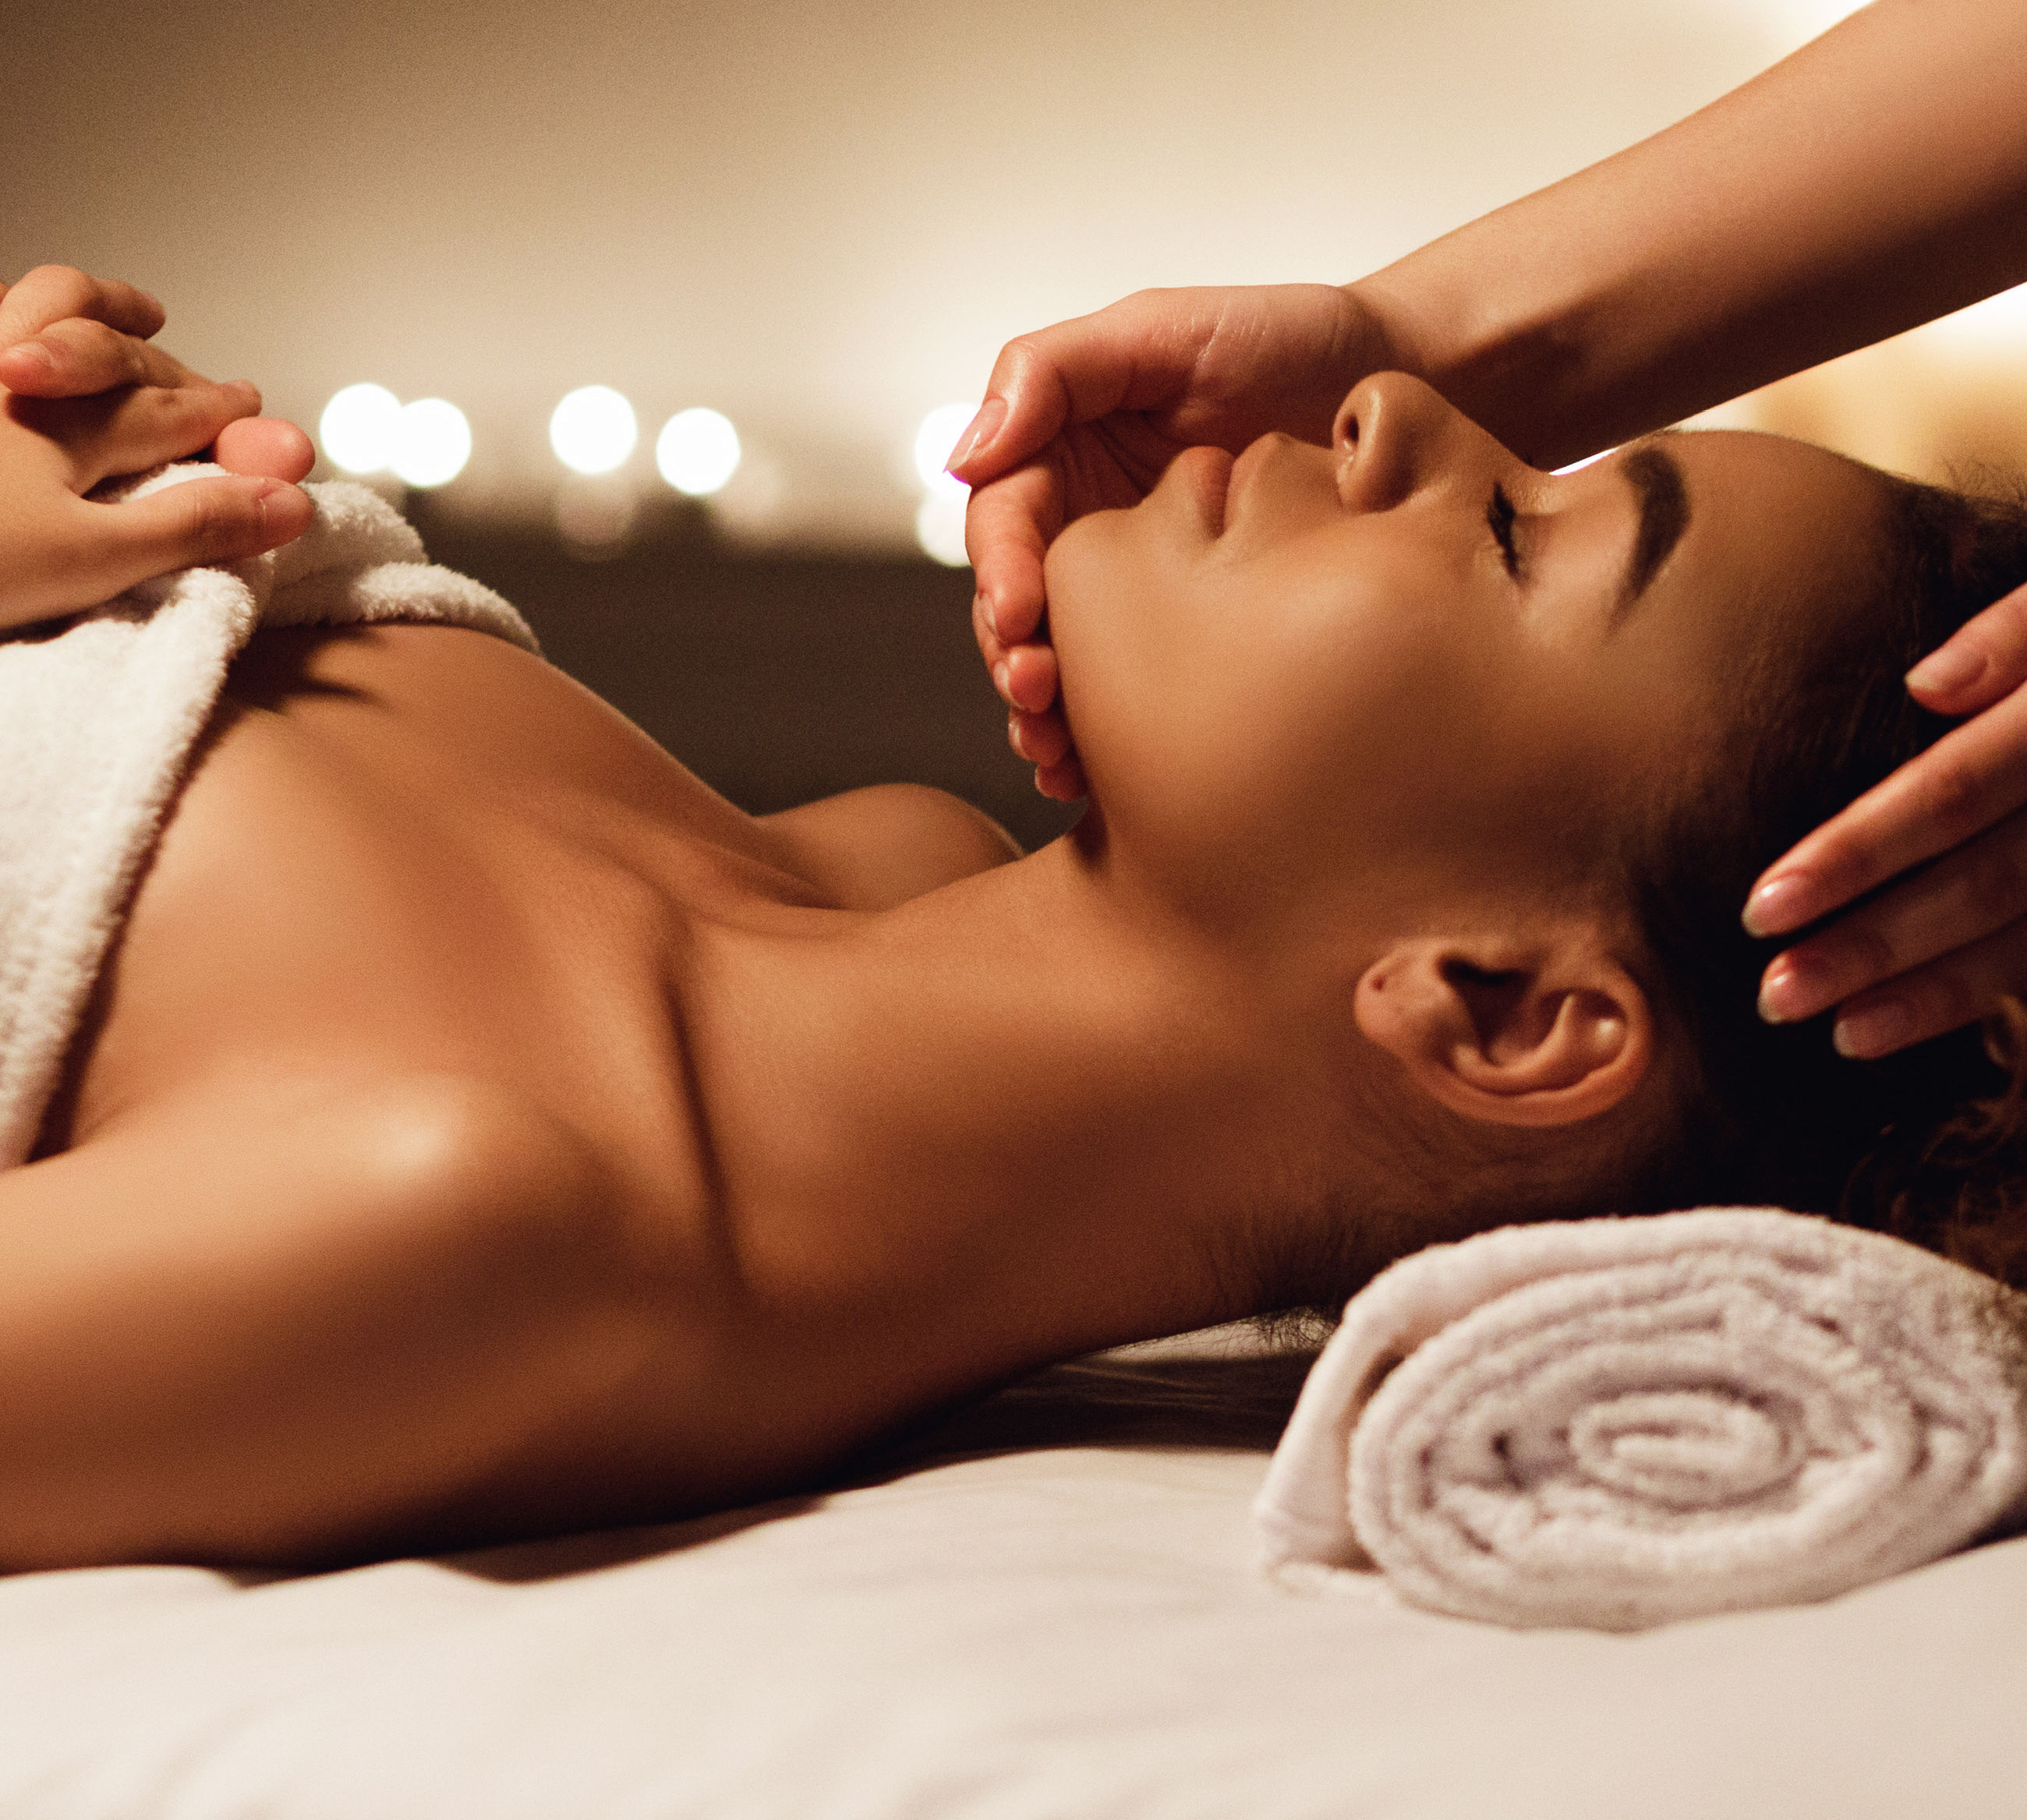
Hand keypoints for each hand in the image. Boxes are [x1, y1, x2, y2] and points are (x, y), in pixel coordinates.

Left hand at [0, 265, 314, 628]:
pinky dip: (16, 321)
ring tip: (124, 310)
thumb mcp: (89, 561)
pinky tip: (17, 339)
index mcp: (67, 421)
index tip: (256, 418)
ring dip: (89, 307)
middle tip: (203, 374)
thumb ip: (193, 526)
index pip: (170, 410)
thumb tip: (290, 501)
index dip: (221, 415)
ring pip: (34, 305)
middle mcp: (12, 374)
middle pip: (114, 350)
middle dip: (168, 362)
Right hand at [953, 283, 1394, 798]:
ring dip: (1049, 716)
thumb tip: (963, 452)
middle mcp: (1088, 529)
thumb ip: (1054, 371)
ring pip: (1067, 666)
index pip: (1004, 524)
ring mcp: (1138, 592)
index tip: (1017, 616)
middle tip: (1037, 701)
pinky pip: (1133, 699)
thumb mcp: (1164, 329)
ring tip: (1057, 757)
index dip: (999, 573)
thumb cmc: (1287, 340)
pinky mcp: (1191, 642)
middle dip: (1014, 662)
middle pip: (1018, 612)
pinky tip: (1092, 779)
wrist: (1403, 391)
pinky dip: (1107, 743)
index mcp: (1065, 455)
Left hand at [1746, 580, 2026, 1056]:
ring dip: (1925, 992)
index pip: (1954, 792)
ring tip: (1830, 1028)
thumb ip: (2016, 633)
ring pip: (2021, 935)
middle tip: (1774, 994)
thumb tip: (1927, 686)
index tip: (1763, 908)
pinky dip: (1967, 1000)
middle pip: (1987, 882)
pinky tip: (1883, 1029)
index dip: (1861, 853)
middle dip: (1879, 943)